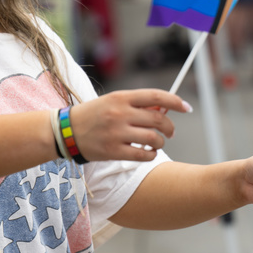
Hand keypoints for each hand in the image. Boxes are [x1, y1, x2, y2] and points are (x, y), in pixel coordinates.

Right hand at [69, 89, 191, 162]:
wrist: (66, 131)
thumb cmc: (94, 115)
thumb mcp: (112, 102)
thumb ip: (137, 105)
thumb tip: (164, 109)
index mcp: (121, 97)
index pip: (156, 97)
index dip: (175, 101)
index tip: (186, 107)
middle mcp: (120, 113)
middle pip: (158, 119)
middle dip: (170, 127)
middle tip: (171, 132)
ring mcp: (116, 133)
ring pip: (153, 138)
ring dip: (160, 142)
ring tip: (156, 143)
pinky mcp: (113, 151)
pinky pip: (142, 155)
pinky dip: (150, 154)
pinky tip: (148, 152)